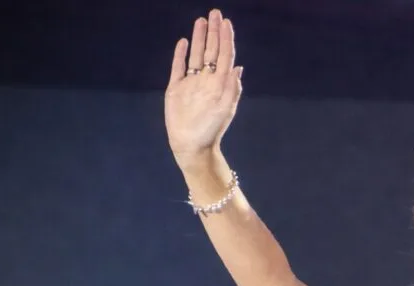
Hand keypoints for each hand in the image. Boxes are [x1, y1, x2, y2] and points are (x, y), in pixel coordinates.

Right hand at [165, 8, 242, 163]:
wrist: (191, 145)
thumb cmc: (212, 129)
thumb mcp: (225, 108)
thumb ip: (231, 88)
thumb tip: (237, 68)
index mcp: (220, 83)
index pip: (225, 55)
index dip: (226, 38)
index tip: (227, 22)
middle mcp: (206, 80)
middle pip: (211, 51)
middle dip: (214, 32)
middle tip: (215, 12)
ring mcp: (191, 83)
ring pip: (196, 55)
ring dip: (199, 38)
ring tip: (201, 21)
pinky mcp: (176, 88)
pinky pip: (178, 67)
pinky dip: (180, 55)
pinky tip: (184, 43)